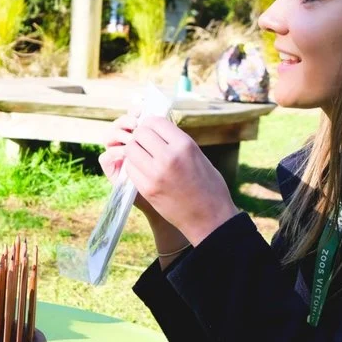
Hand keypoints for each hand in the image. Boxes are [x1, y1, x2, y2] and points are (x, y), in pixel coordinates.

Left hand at [105, 114, 238, 246]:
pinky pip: (130, 168)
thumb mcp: (198, 156)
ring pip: (131, 150)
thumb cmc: (209, 187)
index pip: (154, 121)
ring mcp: (155, 174)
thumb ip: (177, 142)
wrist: (210, 219)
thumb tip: (157, 129)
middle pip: (140, 134)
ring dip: (135, 151)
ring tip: (145, 157)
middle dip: (141, 137)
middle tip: (147, 144)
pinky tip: (144, 170)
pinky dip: (134, 166)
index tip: (153, 131)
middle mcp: (169, 157)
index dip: (151, 124)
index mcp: (184, 145)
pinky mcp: (147, 189)